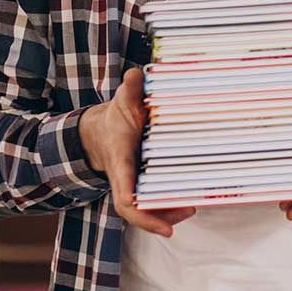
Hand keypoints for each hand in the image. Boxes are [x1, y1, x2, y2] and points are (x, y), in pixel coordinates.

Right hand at [79, 67, 195, 236]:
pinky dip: (166, 210)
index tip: (130, 199)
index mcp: (119, 158)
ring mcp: (132, 187)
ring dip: (164, 216)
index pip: (120, 178)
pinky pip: (151, 206)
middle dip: (151, 217)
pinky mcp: (141, 188)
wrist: (102, 135)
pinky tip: (187, 206)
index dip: (126, 191)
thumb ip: (129, 91)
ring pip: (142, 211)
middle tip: (183, 211)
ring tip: (189, 209)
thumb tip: (135, 73)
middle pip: (131, 207)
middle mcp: (123, 178)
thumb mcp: (121, 103)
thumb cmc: (115, 120)